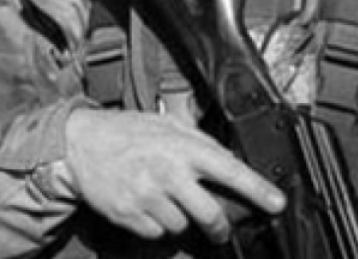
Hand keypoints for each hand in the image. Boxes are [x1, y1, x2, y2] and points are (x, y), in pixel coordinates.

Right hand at [64, 108, 284, 242]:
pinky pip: (157, 232)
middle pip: (209, 214)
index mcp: (183, 147)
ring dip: (181, 219)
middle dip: (220, 228)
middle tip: (222, 230)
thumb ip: (200, 141)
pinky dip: (157, 224)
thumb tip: (230, 160)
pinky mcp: (129, 214)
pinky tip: (147, 204)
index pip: (230, 170)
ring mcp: (148, 196)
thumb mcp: (168, 124)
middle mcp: (168, 173)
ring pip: (182, 226)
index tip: (276, 204)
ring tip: (166, 199)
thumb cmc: (128, 131)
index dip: (257, 189)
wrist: (81, 144)